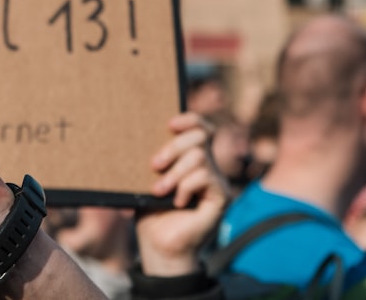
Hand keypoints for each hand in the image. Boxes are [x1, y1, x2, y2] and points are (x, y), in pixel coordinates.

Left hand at [135, 112, 229, 275]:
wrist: (158, 246)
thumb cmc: (150, 212)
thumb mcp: (148, 179)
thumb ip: (156, 158)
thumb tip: (143, 133)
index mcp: (190, 158)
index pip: (201, 128)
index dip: (190, 120)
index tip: (169, 124)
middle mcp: (207, 167)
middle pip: (200, 136)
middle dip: (173, 147)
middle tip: (155, 165)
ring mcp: (216, 182)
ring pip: (199, 157)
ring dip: (175, 173)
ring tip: (159, 191)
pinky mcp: (221, 198)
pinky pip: (205, 177)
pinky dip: (186, 187)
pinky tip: (177, 202)